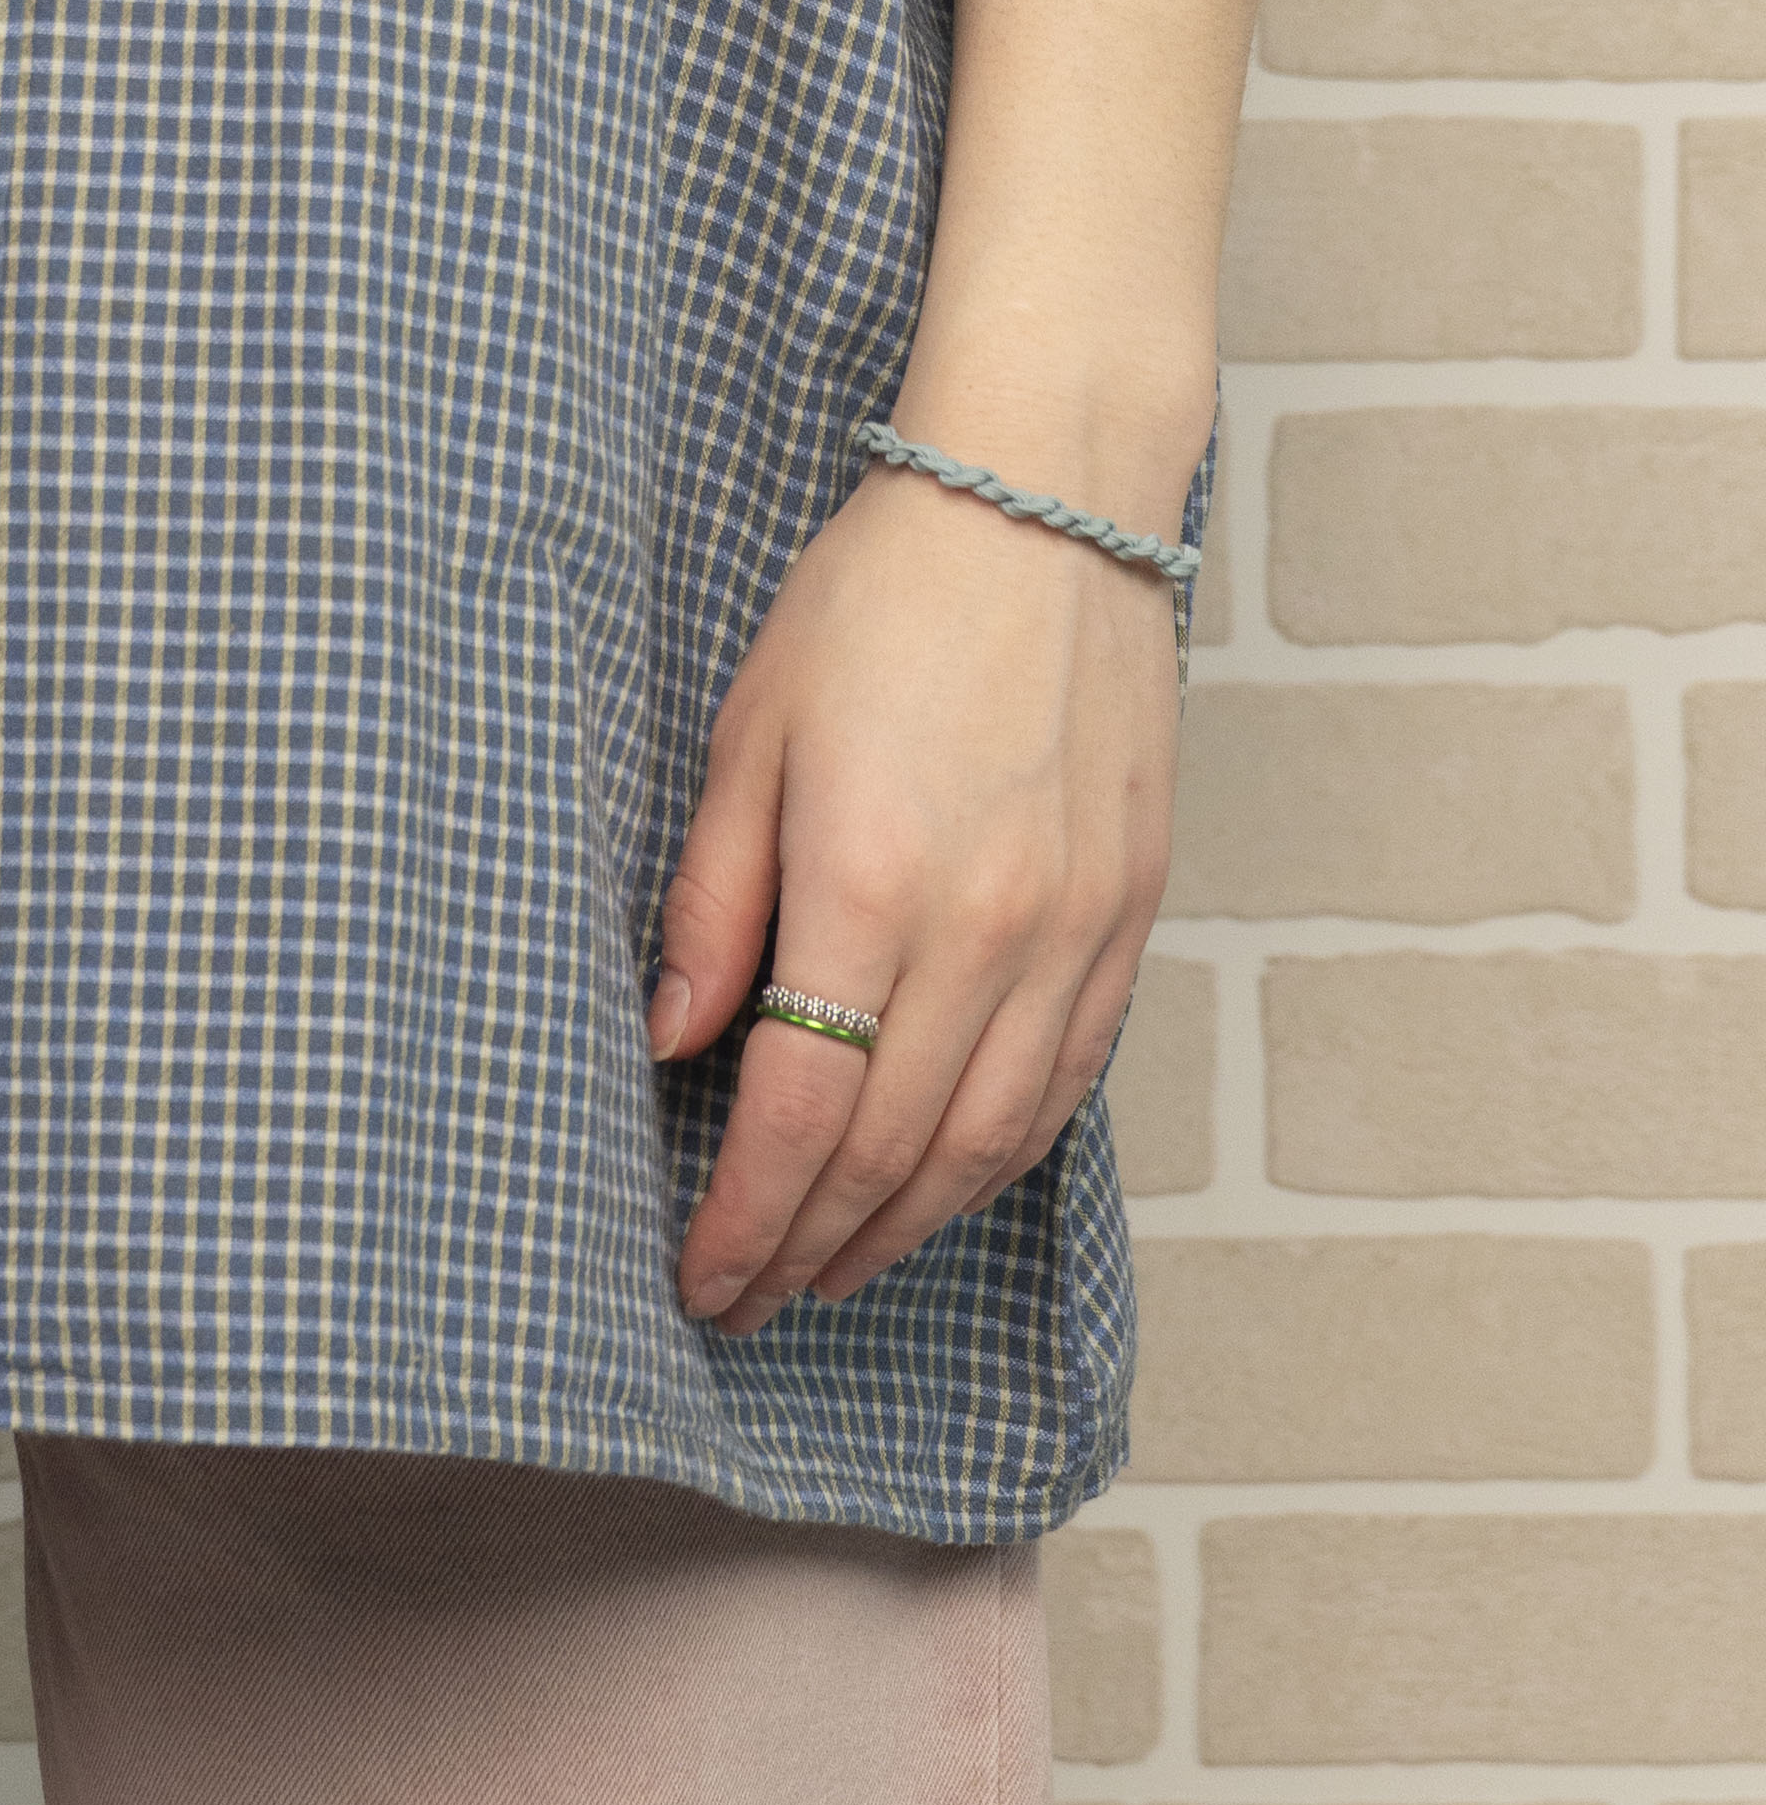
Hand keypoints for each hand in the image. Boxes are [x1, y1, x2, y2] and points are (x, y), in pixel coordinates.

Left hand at [645, 443, 1184, 1338]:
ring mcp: (1075, 933)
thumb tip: (674, 1044)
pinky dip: (998, 1157)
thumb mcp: (749, 734)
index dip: (744, 1222)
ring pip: (987, 1144)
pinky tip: (945, 1184)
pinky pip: (1065, 1082)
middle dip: (808, 1249)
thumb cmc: (877, 601)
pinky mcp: (1130, 913)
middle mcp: (989, 935)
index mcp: (875, 889)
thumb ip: (715, 902)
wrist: (1044, 503)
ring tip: (832, 1267)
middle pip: (891, 1157)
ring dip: (903, 1228)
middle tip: (748, 1301)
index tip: (700, 1280)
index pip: (799, 1117)